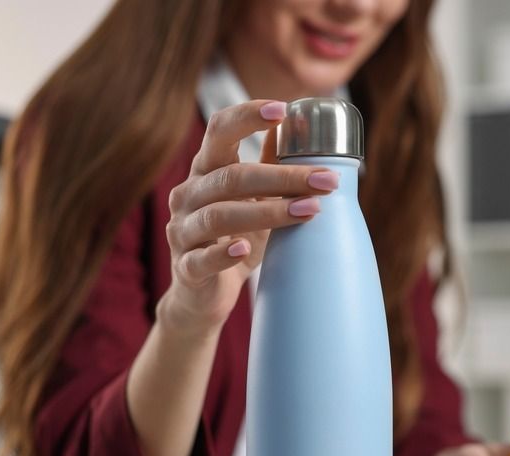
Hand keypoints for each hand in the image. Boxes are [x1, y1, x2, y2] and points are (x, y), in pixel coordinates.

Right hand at [159, 100, 340, 332]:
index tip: (283, 108)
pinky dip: (223, 254)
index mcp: (205, 170)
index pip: (219, 131)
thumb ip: (269, 163)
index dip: (247, 116)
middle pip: (232, 176)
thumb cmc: (235, 238)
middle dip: (284, 177)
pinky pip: (201, 259)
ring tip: (310, 210)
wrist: (205, 294)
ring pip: (220, 215)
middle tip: (327, 180)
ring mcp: (182, 231)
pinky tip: (245, 250)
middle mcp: (188, 195)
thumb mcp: (254, 198)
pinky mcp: (185, 268)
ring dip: (268, 212)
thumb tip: (295, 123)